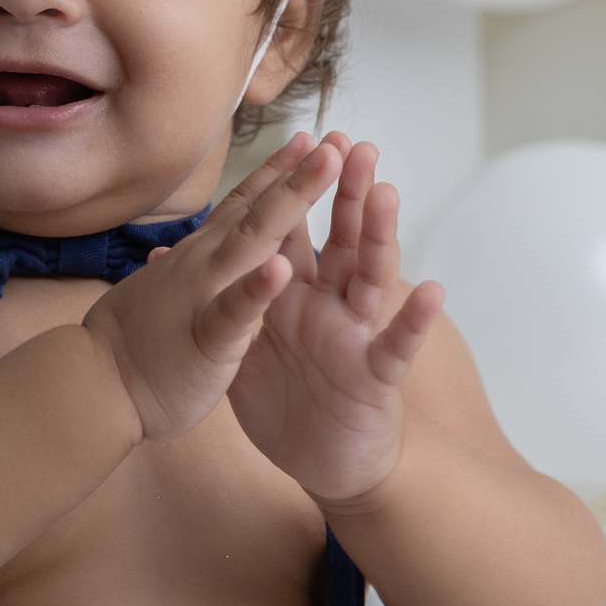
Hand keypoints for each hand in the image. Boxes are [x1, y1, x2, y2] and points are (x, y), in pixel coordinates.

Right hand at [83, 133, 342, 443]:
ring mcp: (204, 294)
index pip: (243, 205)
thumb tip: (163, 256)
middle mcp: (204, 263)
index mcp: (199, 259)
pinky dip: (257, 288)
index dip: (276, 172)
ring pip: (254, 239)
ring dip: (292, 200)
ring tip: (326, 165)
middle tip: (336, 139)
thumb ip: (169, 272)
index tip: (306, 140)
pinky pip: (234, 310)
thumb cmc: (124, 347)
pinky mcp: (206, 337)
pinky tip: (281, 268)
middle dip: (300, 171)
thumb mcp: (153, 296)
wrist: (90, 386)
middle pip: (259, 208)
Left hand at [226, 138, 444, 505]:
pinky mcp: (375, 376)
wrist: (321, 465)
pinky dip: (413, 319)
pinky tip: (432, 291)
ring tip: (387, 192)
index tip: (300, 140)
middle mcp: (332, 306)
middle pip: (342, 239)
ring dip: (380, 236)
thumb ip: (221, 302)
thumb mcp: (243, 349)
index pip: (297, 231)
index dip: (297, 190)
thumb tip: (172, 259)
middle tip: (355, 143)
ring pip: (372, 277)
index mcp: (297, 295)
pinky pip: (396, 345)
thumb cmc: (288, 404)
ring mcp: (356, 336)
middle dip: (349, 192)